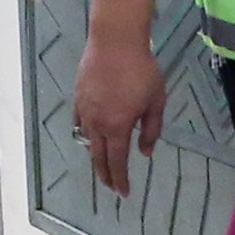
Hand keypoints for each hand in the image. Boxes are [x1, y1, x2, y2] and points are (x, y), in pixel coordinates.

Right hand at [73, 28, 166, 194]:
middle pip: (98, 157)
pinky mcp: (78, 96)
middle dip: (105, 175)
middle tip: (110, 186)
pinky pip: (79, 122)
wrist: (115, 41)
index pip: (118, 161)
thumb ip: (151, 129)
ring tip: (100, 163)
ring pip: (86, 140)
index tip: (123, 193)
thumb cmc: (141, 70)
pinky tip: (87, 134)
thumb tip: (145, 152)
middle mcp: (97, 123)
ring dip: (94, 155)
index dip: (120, 179)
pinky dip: (83, 133)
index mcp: (118, 127)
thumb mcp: (156, 101)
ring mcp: (85, 110)